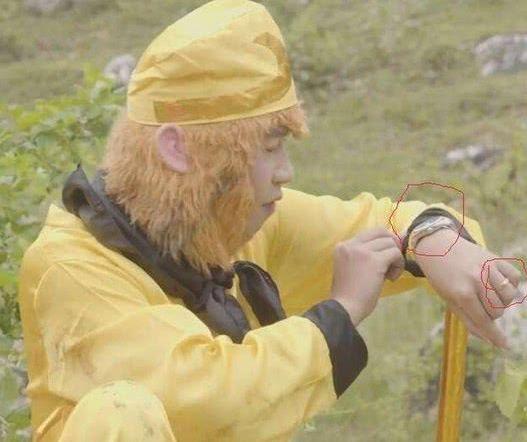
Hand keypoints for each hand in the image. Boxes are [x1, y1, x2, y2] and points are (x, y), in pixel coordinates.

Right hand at [330, 227, 404, 325]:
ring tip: (389, 275)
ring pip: (390, 243)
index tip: (385, 257)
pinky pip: (395, 254)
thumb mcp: (350, 267)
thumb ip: (364, 254)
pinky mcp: (375, 260)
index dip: (382, 242)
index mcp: (342, 245)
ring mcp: (362, 251)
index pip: (369, 233)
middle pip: (381, 232)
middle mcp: (351, 244)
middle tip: (391, 262)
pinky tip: (391, 278)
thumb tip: (388, 245)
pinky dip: (398, 265)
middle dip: (390, 245)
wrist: (345, 307)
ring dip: (395, 258)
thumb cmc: (347, 293)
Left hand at [414, 229, 523, 347]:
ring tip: (488, 294)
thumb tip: (490, 340)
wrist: (437, 246)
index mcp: (461, 293)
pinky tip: (497, 283)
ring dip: (502, 301)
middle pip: (498, 311)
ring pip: (510, 296)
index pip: (484, 320)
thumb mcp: (448, 299)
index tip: (504, 345)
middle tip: (479, 304)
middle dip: (491, 314)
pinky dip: (510, 284)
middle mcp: (476, 280)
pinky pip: (515, 278)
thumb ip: (469, 320)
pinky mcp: (495, 257)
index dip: (494, 335)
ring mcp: (488, 267)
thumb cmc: (441, 276)